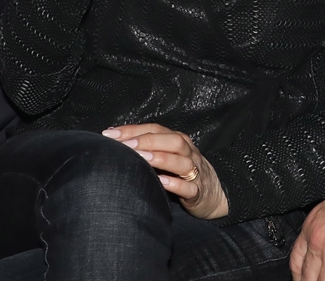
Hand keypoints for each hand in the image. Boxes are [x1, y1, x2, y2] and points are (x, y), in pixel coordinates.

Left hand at [103, 123, 228, 219]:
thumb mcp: (169, 156)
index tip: (110, 134)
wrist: (214, 194)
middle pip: (173, 141)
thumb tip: (116, 142)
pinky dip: (176, 184)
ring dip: (162, 159)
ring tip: (143, 159)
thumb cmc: (183, 174)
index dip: (134, 130)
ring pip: (183, 162)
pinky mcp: (198, 192)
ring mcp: (195, 172)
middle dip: (149, 141)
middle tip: (126, 146)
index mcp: (179, 142)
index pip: (157, 129)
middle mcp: (189, 154)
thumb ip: (149, 149)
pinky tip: (162, 183)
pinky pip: (190, 187)